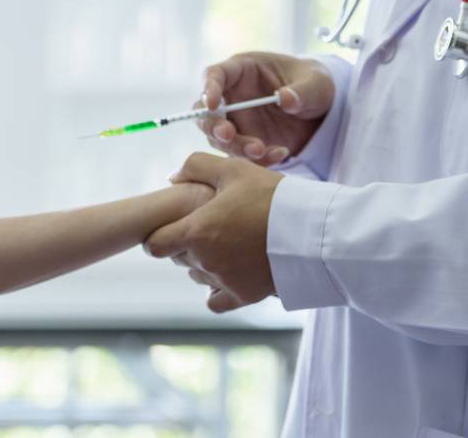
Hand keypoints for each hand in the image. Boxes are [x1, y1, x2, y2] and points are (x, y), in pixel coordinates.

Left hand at [144, 152, 282, 312]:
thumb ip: (196, 166)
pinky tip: (228, 274)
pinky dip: (217, 290)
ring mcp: (224, 281)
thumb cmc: (271, 196)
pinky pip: (216, 301)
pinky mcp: (244, 296)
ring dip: (203, 263)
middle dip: (185, 243)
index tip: (173, 225)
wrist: (312, 230)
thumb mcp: (233, 169)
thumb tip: (172, 177)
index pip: (155, 245)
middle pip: (177, 258)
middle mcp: (205, 261)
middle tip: (210, 226)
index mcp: (196, 231)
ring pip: (197, 276)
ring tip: (227, 243)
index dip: (159, 234)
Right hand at [195, 51, 334, 165]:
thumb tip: (284, 98)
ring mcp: (237, 122)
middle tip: (229, 135)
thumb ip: (302, 90)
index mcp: (242, 70)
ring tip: (261, 151)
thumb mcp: (316, 82)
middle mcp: (232, 96)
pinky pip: (241, 155)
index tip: (213, 105)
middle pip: (206, 111)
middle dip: (213, 125)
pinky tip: (280, 154)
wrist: (322, 112)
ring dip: (235, 147)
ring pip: (219, 138)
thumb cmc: (314, 84)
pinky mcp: (246, 143)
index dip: (209, 88)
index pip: (214, 74)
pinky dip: (256, 160)